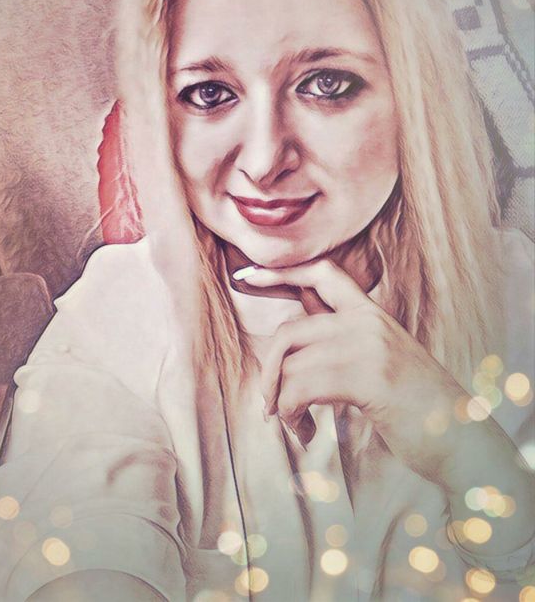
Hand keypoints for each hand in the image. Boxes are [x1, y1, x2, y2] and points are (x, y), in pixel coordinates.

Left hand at [238, 258, 465, 487]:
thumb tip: (297, 330)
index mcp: (372, 314)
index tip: (246, 277)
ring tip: (294, 424)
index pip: (322, 273)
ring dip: (282, 402)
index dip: (282, 271)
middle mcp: (368, 322)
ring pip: (292, 364)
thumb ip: (342, 340)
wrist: (463, 438)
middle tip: (268, 403)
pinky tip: (305, 432)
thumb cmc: (418, 405)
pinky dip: (292, 413)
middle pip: (291, 330)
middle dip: (268, 370)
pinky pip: (302, 387)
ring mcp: (368, 346)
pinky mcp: (367, 377)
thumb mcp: (380, 359)